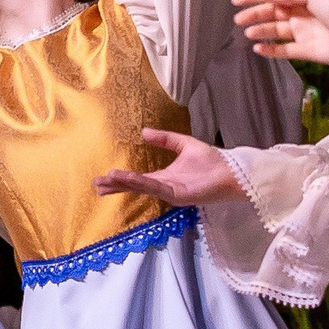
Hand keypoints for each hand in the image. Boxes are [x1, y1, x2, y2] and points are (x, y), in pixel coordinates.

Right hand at [93, 128, 239, 207]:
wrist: (231, 171)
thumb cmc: (212, 160)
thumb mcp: (184, 144)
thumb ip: (165, 139)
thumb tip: (143, 132)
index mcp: (164, 177)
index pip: (137, 179)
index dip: (121, 178)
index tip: (104, 176)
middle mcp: (164, 187)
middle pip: (135, 186)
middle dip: (116, 185)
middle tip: (97, 184)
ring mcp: (170, 193)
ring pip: (142, 188)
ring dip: (124, 184)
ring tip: (107, 180)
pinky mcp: (178, 196)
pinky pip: (156, 188)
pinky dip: (141, 183)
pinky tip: (129, 178)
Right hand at [233, 0, 328, 63]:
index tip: (235, 0)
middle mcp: (301, 14)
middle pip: (272, 13)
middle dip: (254, 14)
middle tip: (238, 19)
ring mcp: (303, 33)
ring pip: (275, 31)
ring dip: (260, 31)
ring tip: (248, 33)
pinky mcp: (305, 50)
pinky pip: (282, 50)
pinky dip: (269, 50)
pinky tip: (257, 48)